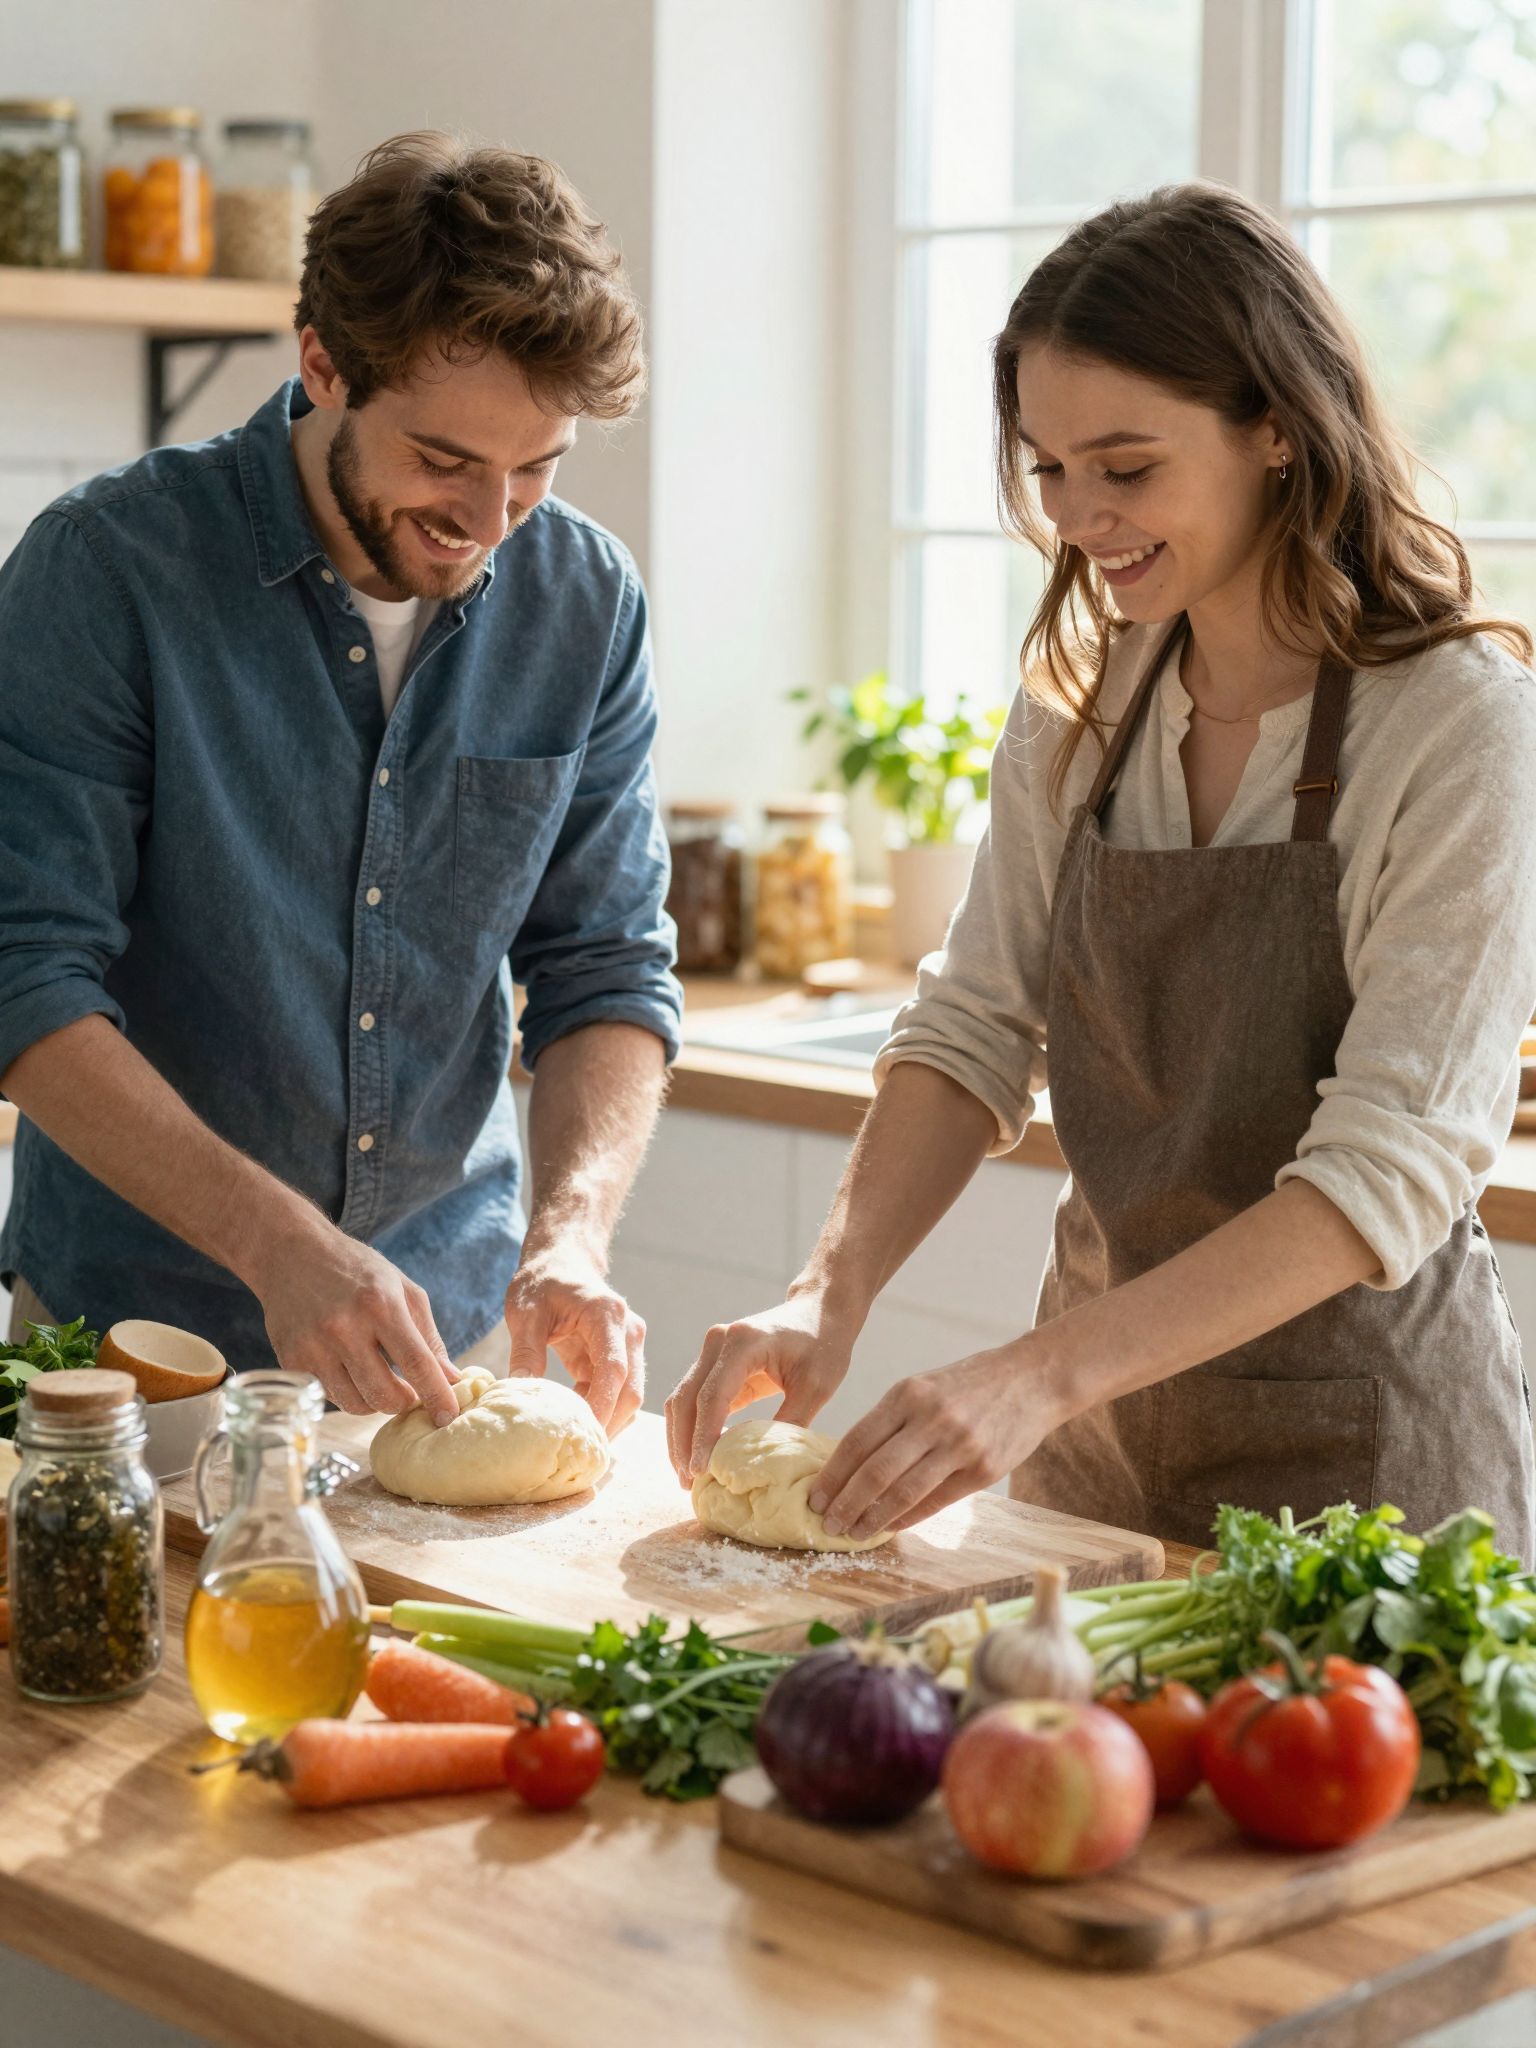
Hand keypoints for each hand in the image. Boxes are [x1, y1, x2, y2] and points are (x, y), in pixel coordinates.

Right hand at [251, 1220, 458, 1424]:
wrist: (292, 1254)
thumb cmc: (356, 1270)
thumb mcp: (402, 1289)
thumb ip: (428, 1336)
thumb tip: (451, 1379)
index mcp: (380, 1305)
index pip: (416, 1363)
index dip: (437, 1395)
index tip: (449, 1417)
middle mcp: (344, 1327)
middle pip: (384, 1395)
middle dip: (404, 1403)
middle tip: (409, 1393)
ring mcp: (313, 1346)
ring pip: (356, 1404)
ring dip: (375, 1401)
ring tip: (379, 1378)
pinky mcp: (291, 1361)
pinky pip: (330, 1396)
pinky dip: (347, 1392)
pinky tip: (349, 1369)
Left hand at [504, 1243, 644, 1434]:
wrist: (562, 1261)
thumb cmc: (542, 1282)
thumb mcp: (525, 1312)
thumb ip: (525, 1351)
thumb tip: (518, 1393)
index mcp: (607, 1315)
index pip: (614, 1369)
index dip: (602, 1405)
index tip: (583, 1433)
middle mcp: (628, 1331)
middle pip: (631, 1389)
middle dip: (609, 1423)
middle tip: (578, 1454)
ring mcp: (629, 1345)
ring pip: (629, 1395)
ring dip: (607, 1420)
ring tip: (574, 1445)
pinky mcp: (620, 1357)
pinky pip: (617, 1392)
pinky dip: (600, 1410)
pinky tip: (573, 1421)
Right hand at [665, 1289, 858, 1487]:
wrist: (821, 1310)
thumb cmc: (824, 1344)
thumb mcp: (816, 1386)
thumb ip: (790, 1422)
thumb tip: (768, 1469)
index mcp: (743, 1342)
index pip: (711, 1396)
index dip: (704, 1437)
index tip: (701, 1472)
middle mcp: (718, 1341)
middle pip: (685, 1399)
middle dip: (684, 1444)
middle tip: (690, 1484)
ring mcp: (712, 1350)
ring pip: (681, 1400)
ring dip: (681, 1439)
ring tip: (688, 1477)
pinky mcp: (714, 1363)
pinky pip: (693, 1398)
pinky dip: (691, 1427)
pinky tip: (698, 1456)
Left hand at [807, 1341, 1063, 1540]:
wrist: (1033, 1378)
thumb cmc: (971, 1384)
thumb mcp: (925, 1386)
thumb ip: (893, 1420)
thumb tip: (853, 1466)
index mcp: (909, 1393)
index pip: (857, 1441)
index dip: (832, 1475)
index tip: (814, 1497)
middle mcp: (931, 1419)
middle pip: (874, 1472)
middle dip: (845, 1504)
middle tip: (827, 1524)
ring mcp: (959, 1445)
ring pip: (903, 1492)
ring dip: (873, 1519)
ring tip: (854, 1532)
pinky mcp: (984, 1469)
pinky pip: (936, 1501)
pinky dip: (908, 1518)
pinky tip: (891, 1526)